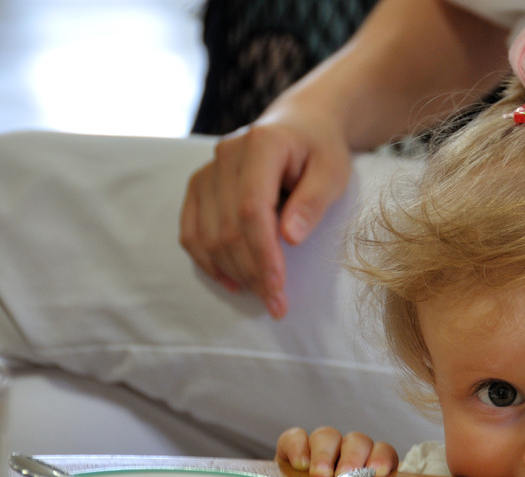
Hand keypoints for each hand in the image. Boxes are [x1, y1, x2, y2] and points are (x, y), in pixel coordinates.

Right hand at [180, 101, 352, 318]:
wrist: (300, 126)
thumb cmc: (321, 151)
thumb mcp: (333, 172)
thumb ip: (313, 201)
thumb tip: (290, 237)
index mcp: (261, 145)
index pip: (252, 208)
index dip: (262, 253)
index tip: (278, 288)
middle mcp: (225, 154)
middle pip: (228, 227)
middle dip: (252, 272)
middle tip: (277, 304)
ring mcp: (207, 170)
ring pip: (207, 235)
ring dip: (233, 272)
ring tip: (264, 295)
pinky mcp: (199, 187)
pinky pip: (191, 232)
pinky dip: (209, 262)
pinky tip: (234, 283)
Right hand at [276, 426, 398, 476]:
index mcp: (368, 469)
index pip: (382, 451)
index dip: (382, 457)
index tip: (378, 471)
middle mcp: (346, 454)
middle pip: (356, 441)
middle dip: (352, 456)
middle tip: (343, 475)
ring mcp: (319, 450)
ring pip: (327, 436)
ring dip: (324, 454)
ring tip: (319, 475)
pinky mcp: (291, 449)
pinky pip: (295, 437)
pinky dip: (297, 447)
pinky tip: (299, 464)